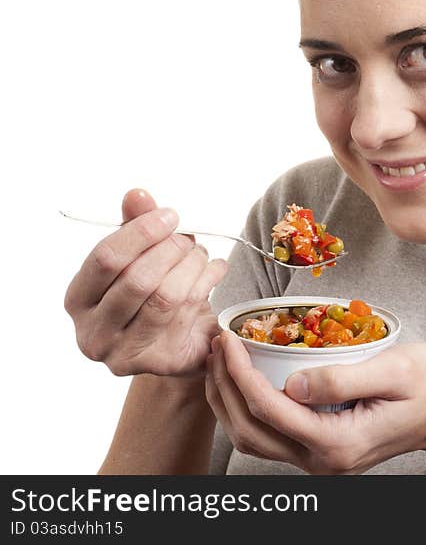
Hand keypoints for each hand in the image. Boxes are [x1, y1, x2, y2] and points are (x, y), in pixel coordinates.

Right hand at [64, 189, 227, 376]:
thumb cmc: (149, 293)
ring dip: (192, 266)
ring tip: (202, 253)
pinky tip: (215, 269)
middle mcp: (93, 333)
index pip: (105, 259)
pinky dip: (208, 283)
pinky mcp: (161, 362)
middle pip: (138, 280)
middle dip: (171, 250)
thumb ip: (135, 225)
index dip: (141, 233)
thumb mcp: (138, 257)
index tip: (170, 216)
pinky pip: (189, 313)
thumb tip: (137, 194)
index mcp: (78, 300)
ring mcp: (125, 354)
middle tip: (188, 238)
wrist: (176, 340)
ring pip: (167, 297)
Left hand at [205, 332, 425, 473]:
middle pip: (250, 431)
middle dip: (223, 387)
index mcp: (338, 442)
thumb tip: (295, 384)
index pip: (270, 410)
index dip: (240, 374)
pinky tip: (242, 376)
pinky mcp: (319, 446)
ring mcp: (319, 457)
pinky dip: (245, 405)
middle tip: (215, 343)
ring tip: (219, 357)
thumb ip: (345, 378)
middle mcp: (322, 458)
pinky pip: (269, 432)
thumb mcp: (396, 371)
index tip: (228, 339)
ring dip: (227, 399)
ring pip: (253, 437)